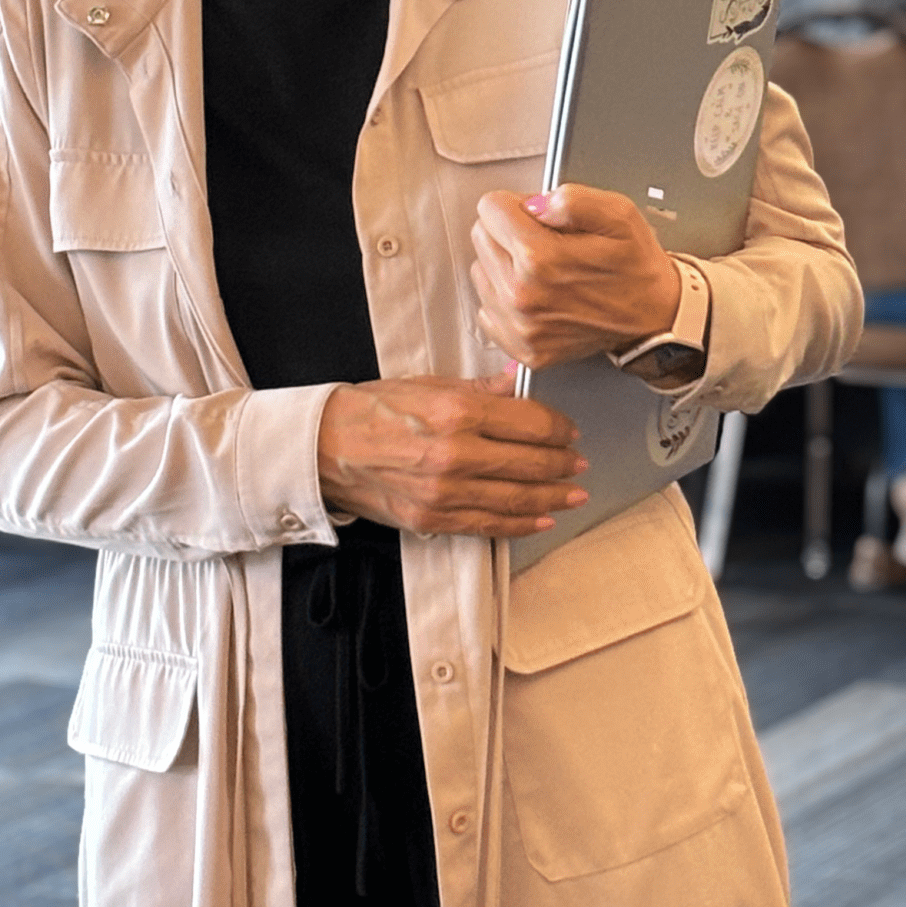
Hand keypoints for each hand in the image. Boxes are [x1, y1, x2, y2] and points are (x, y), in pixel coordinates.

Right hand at [316, 371, 587, 537]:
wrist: (325, 448)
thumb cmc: (374, 410)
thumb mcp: (430, 384)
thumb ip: (481, 388)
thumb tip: (518, 381)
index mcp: (457, 412)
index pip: (529, 423)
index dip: (558, 428)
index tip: (570, 431)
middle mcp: (456, 454)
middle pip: (529, 463)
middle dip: (562, 465)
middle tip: (580, 464)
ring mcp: (445, 492)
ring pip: (515, 499)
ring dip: (551, 499)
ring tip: (573, 495)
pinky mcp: (433, 519)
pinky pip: (487, 524)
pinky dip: (519, 524)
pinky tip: (540, 520)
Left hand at [469, 184, 681, 368]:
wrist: (655, 315)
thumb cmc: (635, 265)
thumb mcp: (618, 213)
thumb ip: (571, 198)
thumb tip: (534, 203)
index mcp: (541, 258)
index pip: (490, 209)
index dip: (517, 204)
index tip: (538, 215)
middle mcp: (522, 296)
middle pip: (481, 238)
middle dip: (508, 231)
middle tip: (545, 240)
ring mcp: (520, 326)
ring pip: (482, 271)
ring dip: (505, 264)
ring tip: (544, 269)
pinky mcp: (521, 346)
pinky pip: (488, 309)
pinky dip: (506, 298)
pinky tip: (538, 294)